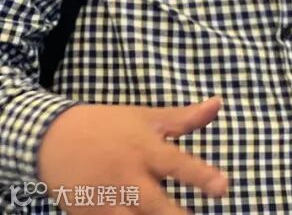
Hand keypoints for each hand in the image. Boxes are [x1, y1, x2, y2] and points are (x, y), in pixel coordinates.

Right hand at [37, 96, 227, 213]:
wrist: (51, 139)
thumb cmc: (107, 125)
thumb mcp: (146, 117)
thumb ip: (184, 118)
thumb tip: (218, 103)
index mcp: (144, 150)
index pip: (178, 165)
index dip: (201, 177)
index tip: (223, 187)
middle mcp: (127, 178)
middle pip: (156, 205)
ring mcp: (106, 201)